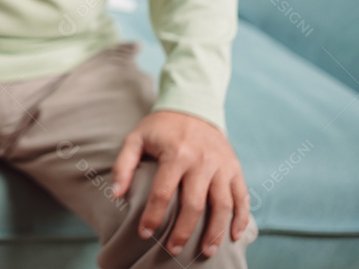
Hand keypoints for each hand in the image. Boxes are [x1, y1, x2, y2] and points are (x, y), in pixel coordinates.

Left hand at [112, 110, 250, 258]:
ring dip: (215, 232)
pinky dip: (241, 218)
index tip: (145, 234)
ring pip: (222, 205)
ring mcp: (221, 166)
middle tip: (173, 250)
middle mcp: (202, 161)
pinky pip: (242, 197)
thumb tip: (116, 194)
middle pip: (194, 204)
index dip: (153, 216)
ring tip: (206, 253)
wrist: (193, 106)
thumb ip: (124, 165)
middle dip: (183, 231)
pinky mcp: (235, 168)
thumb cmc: (160, 127)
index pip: (163, 192)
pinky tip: (234, 237)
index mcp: (175, 153)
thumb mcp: (136, 138)